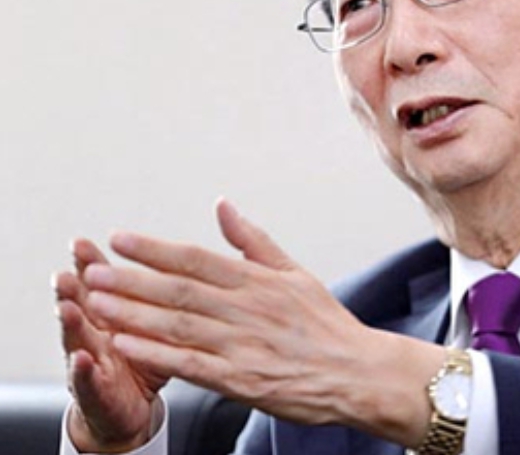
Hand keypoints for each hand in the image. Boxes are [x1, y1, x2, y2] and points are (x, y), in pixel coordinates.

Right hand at [54, 239, 167, 452]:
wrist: (132, 407)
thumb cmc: (148, 356)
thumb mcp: (161, 321)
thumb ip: (165, 291)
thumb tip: (185, 255)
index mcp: (115, 311)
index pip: (100, 283)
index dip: (90, 263)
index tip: (80, 243)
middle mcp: (97, 332)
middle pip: (83, 305)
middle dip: (75, 287)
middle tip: (68, 270)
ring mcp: (93, 361)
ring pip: (78, 338)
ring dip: (71, 322)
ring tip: (66, 306)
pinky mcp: (96, 391)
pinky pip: (88, 381)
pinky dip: (83, 370)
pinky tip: (81, 358)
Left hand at [80, 199, 442, 444]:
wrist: (357, 372)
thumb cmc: (326, 324)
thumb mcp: (296, 272)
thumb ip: (254, 241)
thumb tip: (223, 207)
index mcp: (259, 281)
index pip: (197, 259)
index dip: (155, 249)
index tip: (121, 239)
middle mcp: (248, 309)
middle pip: (180, 290)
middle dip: (132, 279)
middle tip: (94, 270)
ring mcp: (244, 345)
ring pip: (179, 325)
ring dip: (135, 313)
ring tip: (97, 302)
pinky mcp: (242, 380)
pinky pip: (191, 365)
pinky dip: (157, 353)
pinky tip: (126, 344)